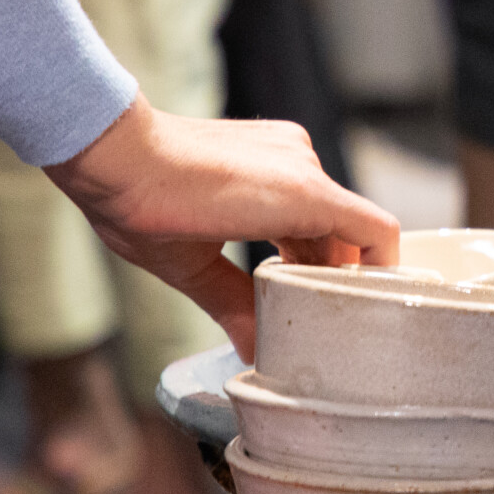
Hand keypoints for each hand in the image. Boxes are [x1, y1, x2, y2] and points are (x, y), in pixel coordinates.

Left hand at [44, 96, 398, 359]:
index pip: (376, 231)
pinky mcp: (268, 141)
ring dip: (312, 247)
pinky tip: (267, 252)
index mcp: (299, 195)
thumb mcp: (189, 268)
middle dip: (335, 270)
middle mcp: (303, 163)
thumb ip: (234, 306)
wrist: (112, 148)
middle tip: (313, 315)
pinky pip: (301, 187)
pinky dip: (295, 222)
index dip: (382, 271)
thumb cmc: (145, 207)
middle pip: (347, 226)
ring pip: (323, 208)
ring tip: (285, 291)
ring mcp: (287, 147)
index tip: (366, 306)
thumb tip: (258, 351)